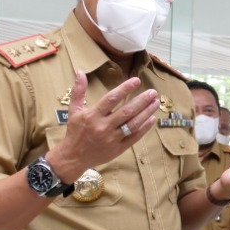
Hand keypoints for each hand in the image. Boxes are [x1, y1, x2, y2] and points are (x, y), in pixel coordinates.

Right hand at [46, 72, 160, 181]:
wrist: (74, 157)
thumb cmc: (75, 131)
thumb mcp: (73, 110)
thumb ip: (78, 91)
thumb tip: (80, 72)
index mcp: (93, 115)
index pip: (111, 99)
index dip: (125, 88)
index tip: (137, 80)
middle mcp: (103, 126)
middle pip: (126, 111)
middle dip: (142, 101)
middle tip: (153, 92)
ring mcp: (112, 139)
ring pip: (133, 124)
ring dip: (146, 113)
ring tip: (156, 103)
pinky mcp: (118, 149)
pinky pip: (134, 137)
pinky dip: (144, 128)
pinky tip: (152, 119)